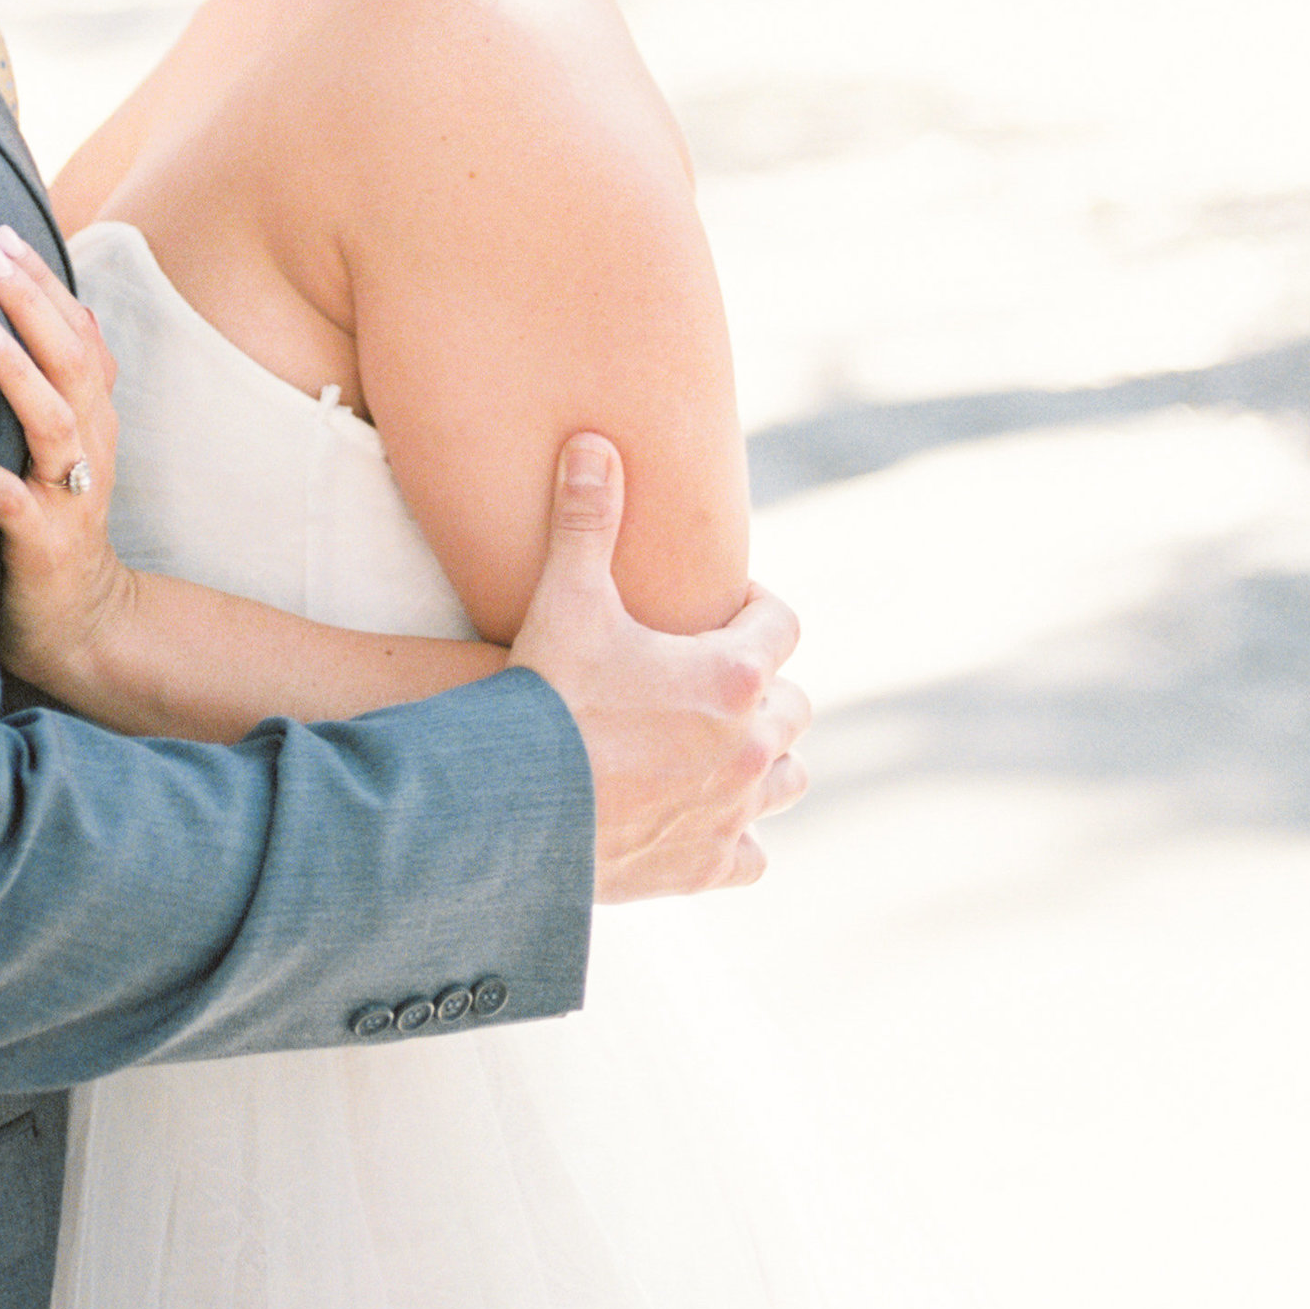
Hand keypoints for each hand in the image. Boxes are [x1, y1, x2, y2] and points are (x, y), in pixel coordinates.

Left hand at [0, 227, 140, 706]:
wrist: (83, 619)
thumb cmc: (60, 516)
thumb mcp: (74, 443)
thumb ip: (69, 378)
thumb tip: (69, 304)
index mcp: (93, 415)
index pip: (78, 332)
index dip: (45, 282)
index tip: (1, 232)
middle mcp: (88, 445)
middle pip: (71, 361)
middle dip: (32, 303)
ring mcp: (67, 494)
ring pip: (52, 421)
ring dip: (15, 372)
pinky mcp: (40, 542)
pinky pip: (8, 500)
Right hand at [507, 435, 810, 899]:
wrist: (515, 808)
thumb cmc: (548, 696)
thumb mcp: (568, 598)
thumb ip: (587, 518)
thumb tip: (594, 441)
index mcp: (736, 674)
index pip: (783, 626)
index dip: (756, 610)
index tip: (722, 609)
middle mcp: (752, 745)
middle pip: (794, 705)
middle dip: (761, 687)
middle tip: (710, 677)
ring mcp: (735, 811)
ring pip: (788, 779)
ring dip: (764, 758)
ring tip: (719, 744)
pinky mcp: (709, 867)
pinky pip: (755, 854)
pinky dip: (737, 836)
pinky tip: (702, 819)